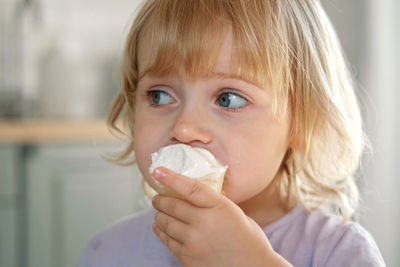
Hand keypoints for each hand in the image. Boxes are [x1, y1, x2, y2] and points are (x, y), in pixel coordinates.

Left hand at [151, 167, 291, 266]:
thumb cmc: (248, 238)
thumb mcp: (235, 212)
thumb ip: (215, 201)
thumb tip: (197, 190)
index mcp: (218, 207)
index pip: (189, 188)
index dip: (171, 178)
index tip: (157, 171)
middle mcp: (203, 223)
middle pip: (172, 206)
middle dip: (161, 200)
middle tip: (157, 197)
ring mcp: (193, 242)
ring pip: (166, 223)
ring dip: (160, 216)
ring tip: (159, 212)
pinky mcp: (188, 258)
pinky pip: (168, 241)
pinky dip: (161, 232)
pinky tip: (159, 227)